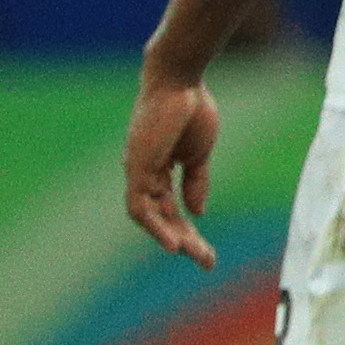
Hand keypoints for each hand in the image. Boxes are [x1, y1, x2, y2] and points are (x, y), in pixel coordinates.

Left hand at [122, 72, 222, 265]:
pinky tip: (172, 243)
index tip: (207, 252)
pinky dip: (154, 226)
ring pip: (150, 217)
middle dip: (185, 241)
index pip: (170, 210)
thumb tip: (197, 211)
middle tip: (208, 262)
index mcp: (158, 171)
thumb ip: (197, 182)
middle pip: (161, 217)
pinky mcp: (137, 168)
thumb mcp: (199, 154)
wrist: (180, 81)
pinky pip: (140, 206)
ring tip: (194, 256)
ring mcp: (138, 172)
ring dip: (172, 238)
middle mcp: (143, 176)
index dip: (188, 231)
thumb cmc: (190, 109)